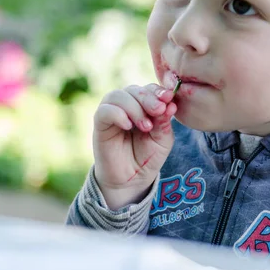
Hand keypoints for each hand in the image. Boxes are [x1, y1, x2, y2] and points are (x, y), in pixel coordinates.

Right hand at [92, 84, 176, 209]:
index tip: (169, 98)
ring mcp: (112, 113)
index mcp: (144, 105)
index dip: (159, 91)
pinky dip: (118, 114)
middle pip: (134, 89)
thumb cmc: (148, 157)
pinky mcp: (100, 124)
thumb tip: (169, 103)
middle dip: (149, 98)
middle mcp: (126, 105)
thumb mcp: (162, 140)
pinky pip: (104, 110)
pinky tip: (129, 126)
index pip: (149, 89)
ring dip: (135, 107)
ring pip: (118, 95)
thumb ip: (164, 122)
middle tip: (159, 110)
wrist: (131, 180)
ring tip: (146, 126)